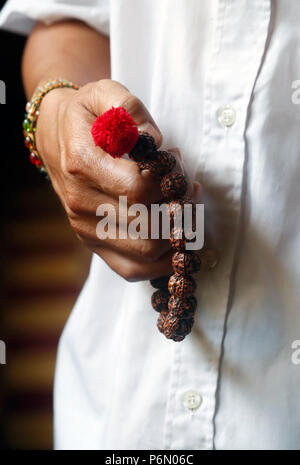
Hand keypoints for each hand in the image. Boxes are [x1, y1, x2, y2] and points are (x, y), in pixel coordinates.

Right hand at [36, 79, 200, 280]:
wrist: (56, 136)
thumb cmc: (88, 116)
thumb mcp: (107, 94)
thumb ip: (131, 110)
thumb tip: (154, 145)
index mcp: (82, 163)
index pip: (138, 189)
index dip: (169, 182)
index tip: (177, 165)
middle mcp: (80, 202)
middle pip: (147, 227)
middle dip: (181, 210)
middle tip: (188, 187)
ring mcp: (85, 228)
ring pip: (145, 253)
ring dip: (178, 235)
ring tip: (185, 208)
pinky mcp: (93, 244)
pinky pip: (132, 270)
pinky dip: (162, 264)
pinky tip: (177, 241)